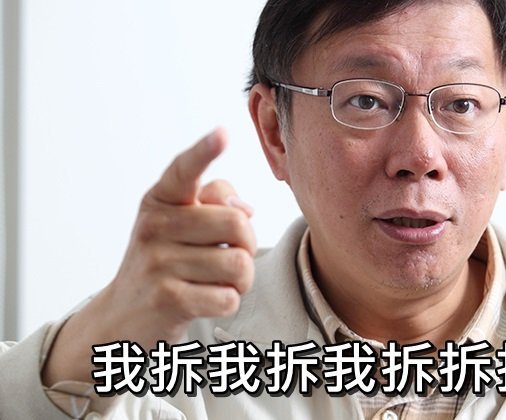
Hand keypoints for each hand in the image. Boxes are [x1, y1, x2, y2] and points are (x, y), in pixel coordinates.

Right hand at [42, 129, 255, 384]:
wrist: (122, 315)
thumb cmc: (163, 261)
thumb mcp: (178, 223)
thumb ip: (213, 202)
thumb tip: (245, 208)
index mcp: (159, 200)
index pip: (184, 170)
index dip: (204, 151)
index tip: (223, 133)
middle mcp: (155, 226)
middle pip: (237, 224)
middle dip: (247, 243)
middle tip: (230, 254)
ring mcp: (159, 263)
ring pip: (239, 265)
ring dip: (240, 279)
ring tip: (216, 280)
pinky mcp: (168, 299)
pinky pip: (229, 297)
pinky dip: (228, 301)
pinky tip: (207, 299)